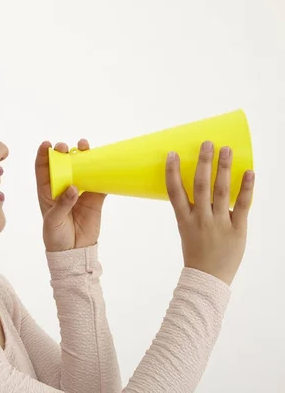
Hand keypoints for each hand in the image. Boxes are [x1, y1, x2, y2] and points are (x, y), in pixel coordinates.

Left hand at [35, 139, 106, 251]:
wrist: (74, 252)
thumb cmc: (55, 236)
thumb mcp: (53, 220)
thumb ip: (62, 204)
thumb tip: (74, 187)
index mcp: (46, 191)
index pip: (43, 168)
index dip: (43, 155)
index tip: (46, 144)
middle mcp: (63, 187)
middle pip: (63, 164)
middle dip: (63, 152)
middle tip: (65, 147)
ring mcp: (80, 191)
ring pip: (82, 169)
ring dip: (83, 156)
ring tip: (84, 146)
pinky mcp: (95, 198)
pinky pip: (99, 182)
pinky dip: (102, 172)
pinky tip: (103, 163)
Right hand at [165, 141, 254, 285]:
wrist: (208, 279)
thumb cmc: (196, 253)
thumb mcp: (187, 230)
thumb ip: (193, 211)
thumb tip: (204, 186)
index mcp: (184, 220)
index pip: (174, 192)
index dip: (172, 172)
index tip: (172, 154)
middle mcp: (200, 219)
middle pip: (200, 186)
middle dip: (203, 162)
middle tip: (207, 143)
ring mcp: (219, 224)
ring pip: (220, 191)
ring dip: (223, 168)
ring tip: (226, 149)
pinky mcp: (237, 229)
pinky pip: (242, 205)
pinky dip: (246, 188)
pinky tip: (249, 172)